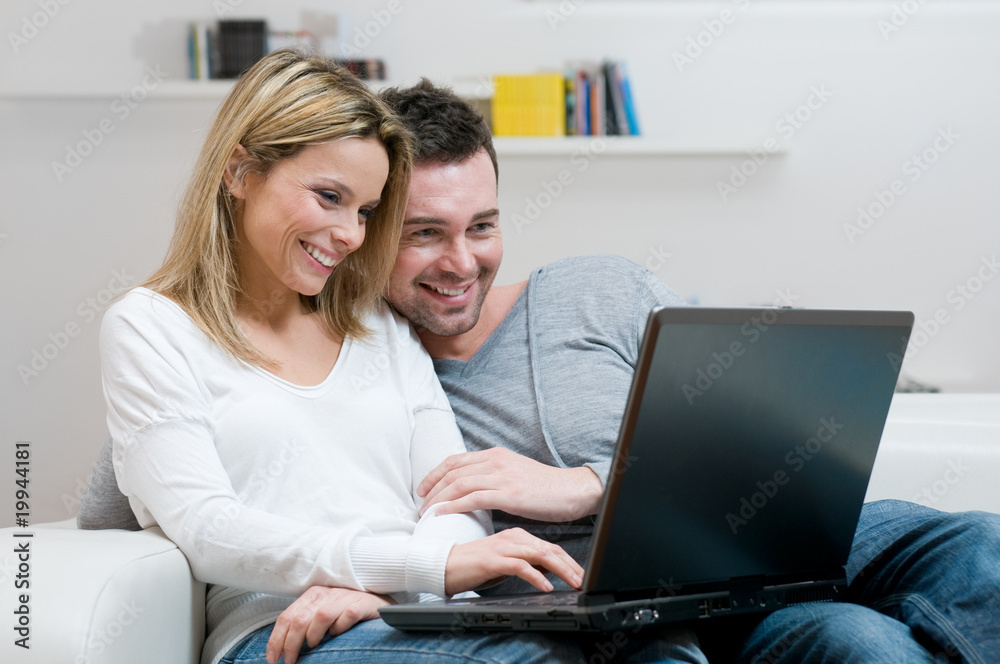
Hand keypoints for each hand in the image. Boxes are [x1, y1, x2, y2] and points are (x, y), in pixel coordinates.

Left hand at [266, 586, 391, 663]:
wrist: (378, 602)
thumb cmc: (346, 611)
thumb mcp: (322, 613)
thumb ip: (305, 623)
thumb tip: (282, 646)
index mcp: (313, 595)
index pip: (287, 616)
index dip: (276, 639)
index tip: (273, 658)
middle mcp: (327, 594)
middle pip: (300, 619)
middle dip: (291, 644)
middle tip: (290, 661)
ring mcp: (345, 597)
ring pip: (321, 616)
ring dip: (313, 636)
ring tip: (314, 647)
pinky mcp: (362, 603)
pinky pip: (347, 615)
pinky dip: (340, 628)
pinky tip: (338, 634)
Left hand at [417, 447, 603, 521]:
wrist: (572, 490)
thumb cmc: (545, 488)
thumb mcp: (515, 474)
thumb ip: (495, 477)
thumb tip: (474, 490)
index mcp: (496, 455)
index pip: (456, 460)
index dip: (435, 473)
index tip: (423, 488)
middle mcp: (497, 461)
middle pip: (453, 471)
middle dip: (432, 487)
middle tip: (420, 503)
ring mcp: (503, 476)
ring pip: (459, 484)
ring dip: (438, 498)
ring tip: (427, 512)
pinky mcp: (510, 494)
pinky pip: (474, 498)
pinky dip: (453, 505)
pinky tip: (442, 513)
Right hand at [444, 528, 584, 594]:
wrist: (444, 565)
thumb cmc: (473, 565)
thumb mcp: (505, 562)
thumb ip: (526, 562)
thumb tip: (549, 570)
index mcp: (517, 536)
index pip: (549, 546)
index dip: (568, 560)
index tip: (582, 573)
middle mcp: (513, 538)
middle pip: (549, 549)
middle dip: (570, 565)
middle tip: (584, 578)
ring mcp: (504, 547)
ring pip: (540, 555)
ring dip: (560, 570)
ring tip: (573, 582)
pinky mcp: (494, 559)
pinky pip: (521, 566)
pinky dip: (536, 576)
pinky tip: (546, 586)